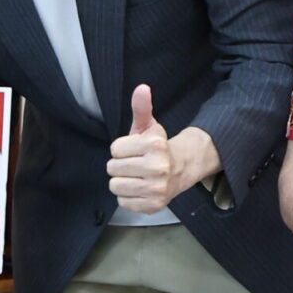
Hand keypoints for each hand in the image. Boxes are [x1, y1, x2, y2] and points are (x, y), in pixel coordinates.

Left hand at [107, 85, 181, 214]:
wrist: (180, 169)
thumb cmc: (156, 148)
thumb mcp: (148, 126)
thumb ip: (141, 108)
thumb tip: (141, 88)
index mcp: (154, 145)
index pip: (114, 149)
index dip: (121, 149)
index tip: (134, 150)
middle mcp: (158, 167)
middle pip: (112, 168)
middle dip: (120, 165)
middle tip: (134, 164)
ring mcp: (157, 188)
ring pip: (115, 186)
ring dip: (122, 182)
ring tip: (135, 176)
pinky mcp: (154, 205)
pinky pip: (123, 202)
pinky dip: (128, 197)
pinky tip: (139, 189)